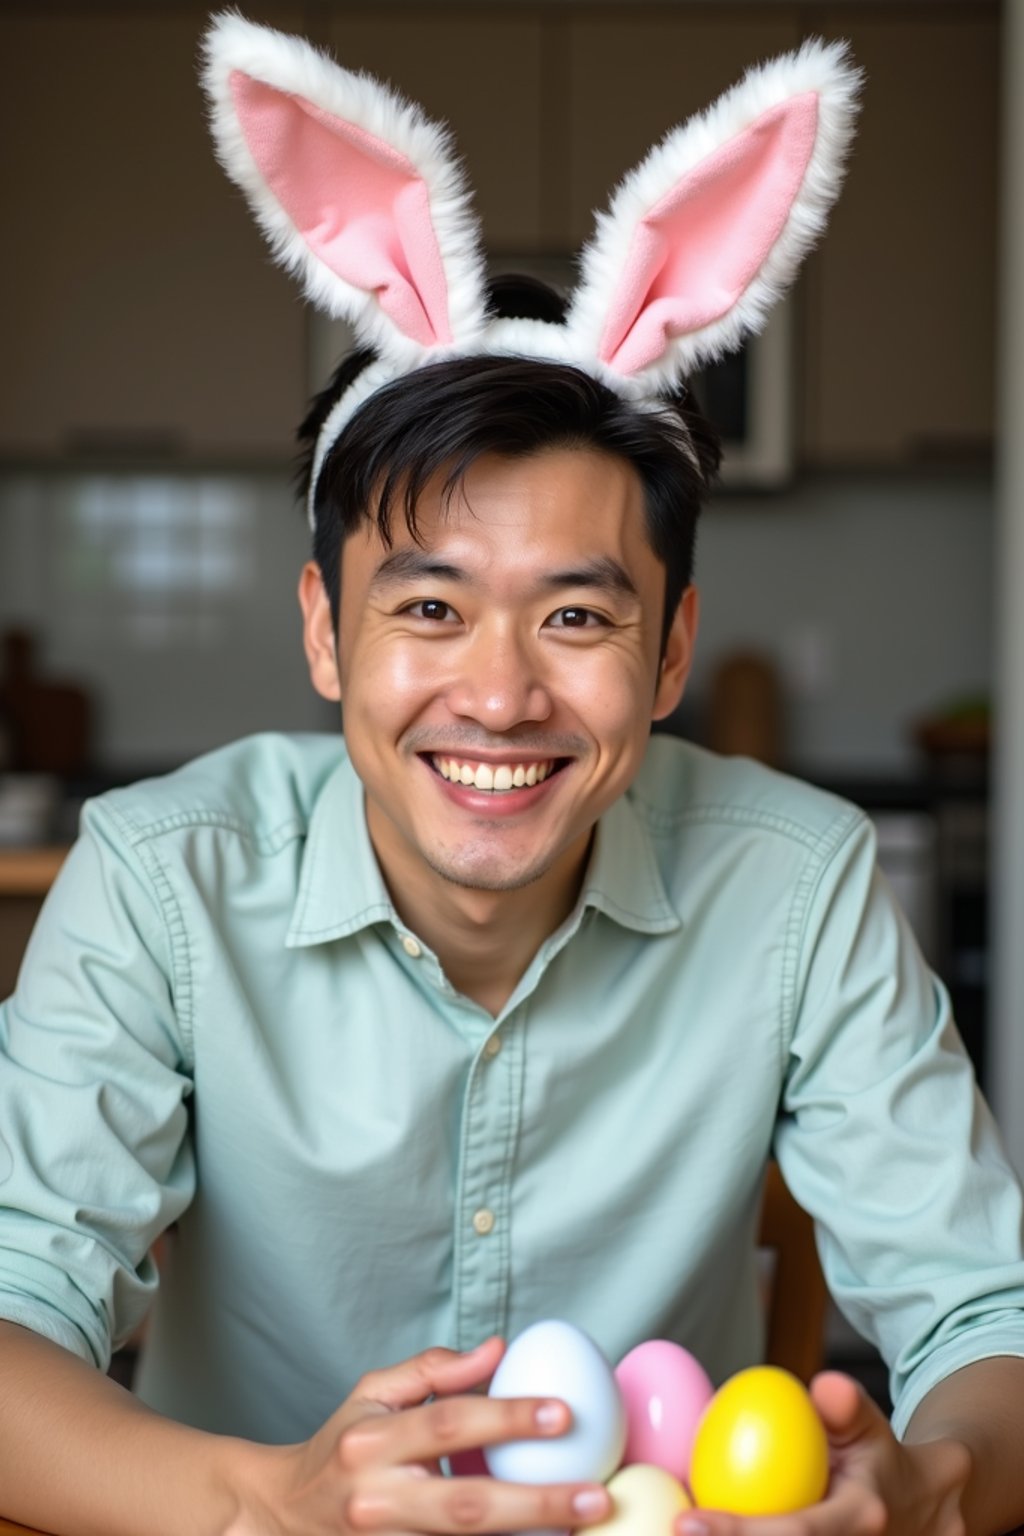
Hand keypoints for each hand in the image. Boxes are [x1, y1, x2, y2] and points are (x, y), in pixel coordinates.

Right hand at [228, 1336, 611, 1535]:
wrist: (281, 1516)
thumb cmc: (340, 1446)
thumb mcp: (373, 1393)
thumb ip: (434, 1370)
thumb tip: (498, 1349)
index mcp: (372, 1443)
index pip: (449, 1422)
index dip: (507, 1417)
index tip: (563, 1412)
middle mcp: (377, 1500)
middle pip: (466, 1506)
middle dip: (537, 1502)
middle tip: (595, 1493)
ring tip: (581, 1530)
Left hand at [677, 1372, 971, 1535]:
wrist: (921, 1509)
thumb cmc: (878, 1458)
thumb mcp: (869, 1424)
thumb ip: (846, 1405)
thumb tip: (823, 1387)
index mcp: (860, 1518)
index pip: (795, 1532)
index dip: (740, 1532)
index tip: (686, 1523)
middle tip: (669, 1530)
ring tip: (670, 1532)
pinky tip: (698, 1532)